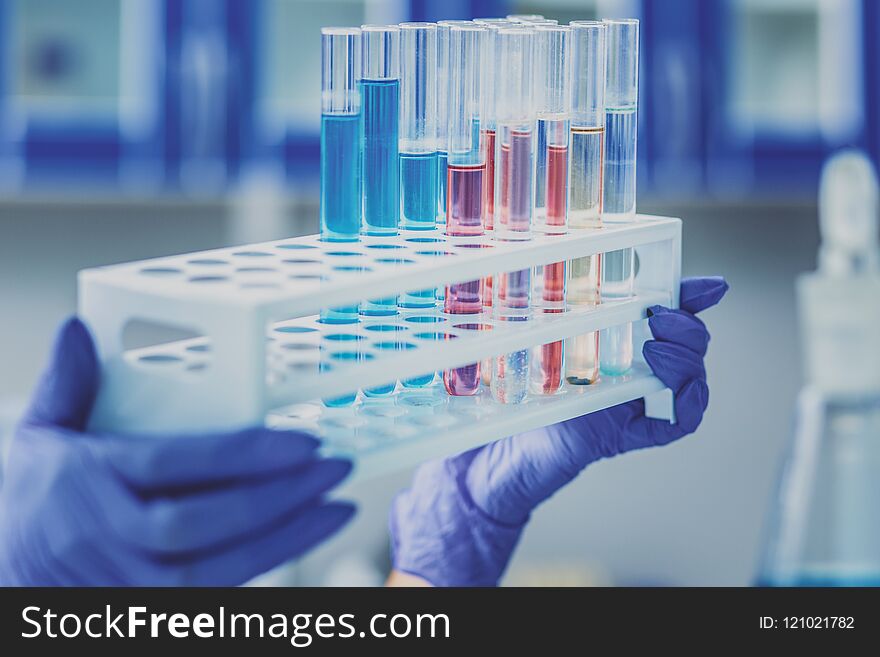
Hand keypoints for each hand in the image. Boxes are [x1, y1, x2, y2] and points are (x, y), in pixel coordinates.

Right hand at [0, 318, 354, 585]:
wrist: (11, 577)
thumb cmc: (35, 503)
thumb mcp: (38, 437)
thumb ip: (66, 385)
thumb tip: (76, 328)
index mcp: (88, 482)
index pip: (172, 465)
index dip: (241, 455)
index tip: (301, 441)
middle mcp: (109, 538)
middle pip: (202, 523)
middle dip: (277, 496)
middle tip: (332, 467)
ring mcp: (131, 584)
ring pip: (216, 568)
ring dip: (285, 536)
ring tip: (337, 506)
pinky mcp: (153, 612)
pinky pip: (218, 593)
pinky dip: (267, 563)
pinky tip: (304, 535)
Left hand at [389, 276, 727, 585]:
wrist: (497, 442)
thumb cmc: (513, 386)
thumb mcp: (533, 333)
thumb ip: (552, 303)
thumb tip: (554, 263)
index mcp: (620, 340)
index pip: (667, 313)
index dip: (694, 296)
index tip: (712, 287)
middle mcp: (637, 370)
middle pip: (689, 344)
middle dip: (687, 326)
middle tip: (658, 317)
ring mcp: (639, 402)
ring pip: (692, 379)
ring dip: (686, 360)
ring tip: (656, 347)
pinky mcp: (632, 433)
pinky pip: (680, 422)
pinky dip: (687, 404)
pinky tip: (673, 386)